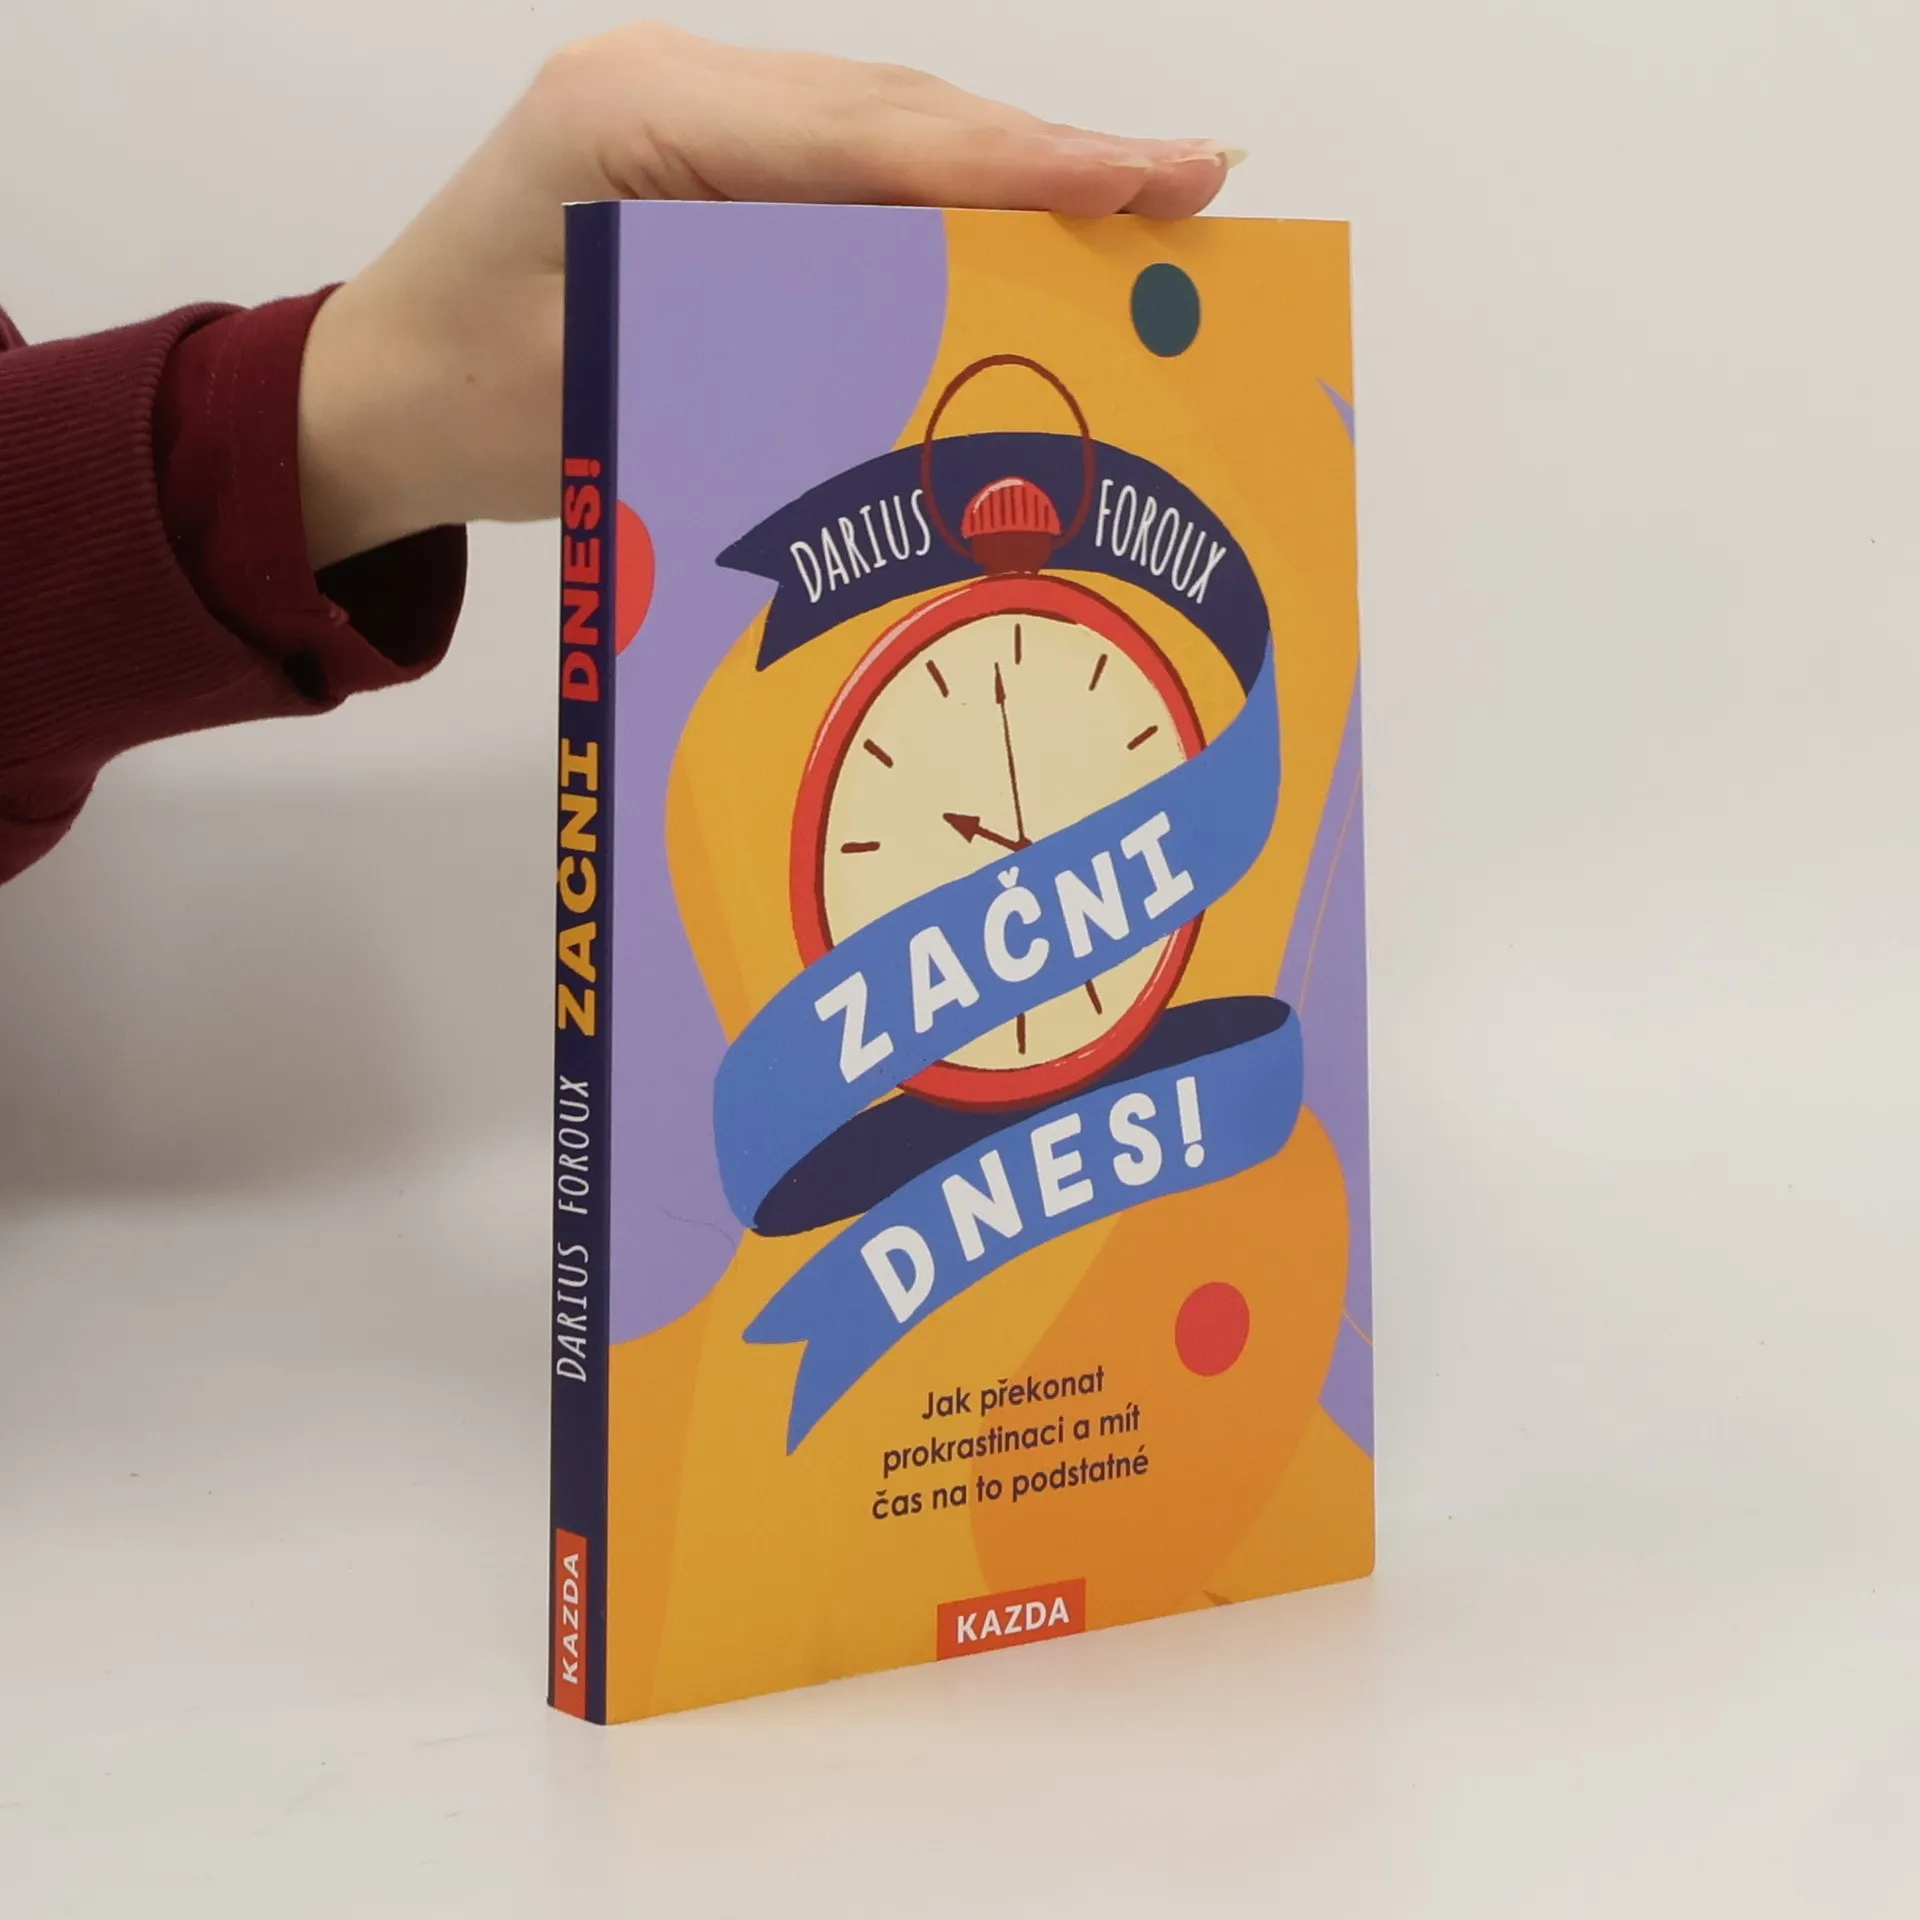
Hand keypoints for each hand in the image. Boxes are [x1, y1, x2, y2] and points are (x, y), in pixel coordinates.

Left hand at [296, 23, 1236, 568]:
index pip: (865, 136)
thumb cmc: (467, 408)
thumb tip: (945, 350)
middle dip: (1046, 157)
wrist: (374, 396)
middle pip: (896, 113)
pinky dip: (943, 203)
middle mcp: (671, 85)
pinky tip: (1023, 231)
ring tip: (1140, 203)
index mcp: (635, 118)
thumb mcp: (616, 397)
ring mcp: (689, 111)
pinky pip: (848, 167)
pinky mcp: (703, 157)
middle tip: (1190, 186)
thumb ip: (767, 353)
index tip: (1147, 177)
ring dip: (1009, 173)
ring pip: (885, 130)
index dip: (1017, 161)